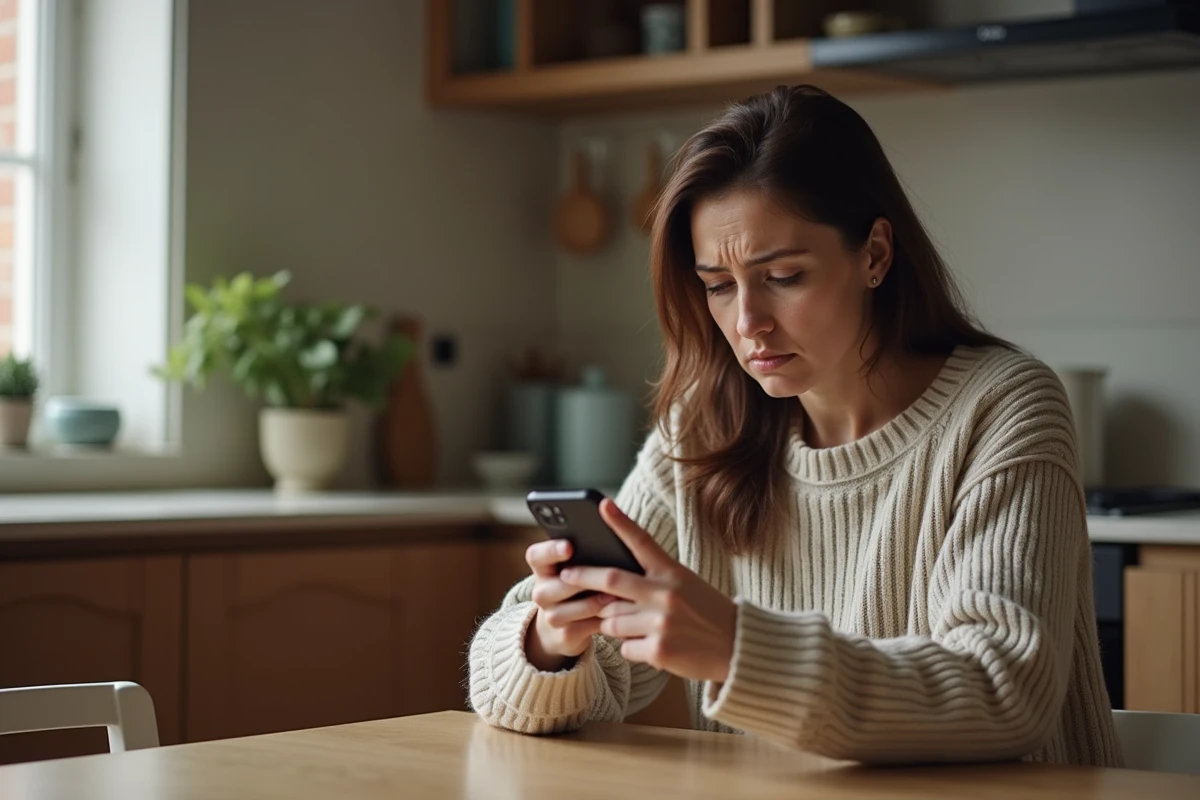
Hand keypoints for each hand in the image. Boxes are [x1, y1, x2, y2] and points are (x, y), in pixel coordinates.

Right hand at [523, 537, 616, 670]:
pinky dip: (607, 618)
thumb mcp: (574, 568)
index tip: (569, 547)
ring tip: (616, 594)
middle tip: (605, 572)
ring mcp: (552, 615)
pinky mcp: (567, 634)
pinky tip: (622, 612)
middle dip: (583, 579)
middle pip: (558, 584)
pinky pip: (589, 625)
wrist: (563, 626)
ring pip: (577, 607)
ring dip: (598, 601)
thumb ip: (585, 555)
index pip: (536, 556)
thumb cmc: (576, 586)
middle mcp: (541, 592)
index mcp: (542, 568)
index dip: (551, 551)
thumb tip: (613, 538)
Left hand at [559, 499, 737, 683]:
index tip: (602, 505)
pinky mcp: (658, 650)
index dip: (620, 523)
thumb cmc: (706, 612)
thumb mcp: (685, 584)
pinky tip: (652, 646)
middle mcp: (665, 594)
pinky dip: (631, 647)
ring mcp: (661, 623)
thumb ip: (652, 580)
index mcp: (672, 573)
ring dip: (613, 624)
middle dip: (582, 578)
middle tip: (565, 576)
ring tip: (636, 626)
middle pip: (610, 581)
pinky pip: (624, 647)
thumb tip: (609, 585)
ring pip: (612, 620)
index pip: (642, 542)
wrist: (738, 647)